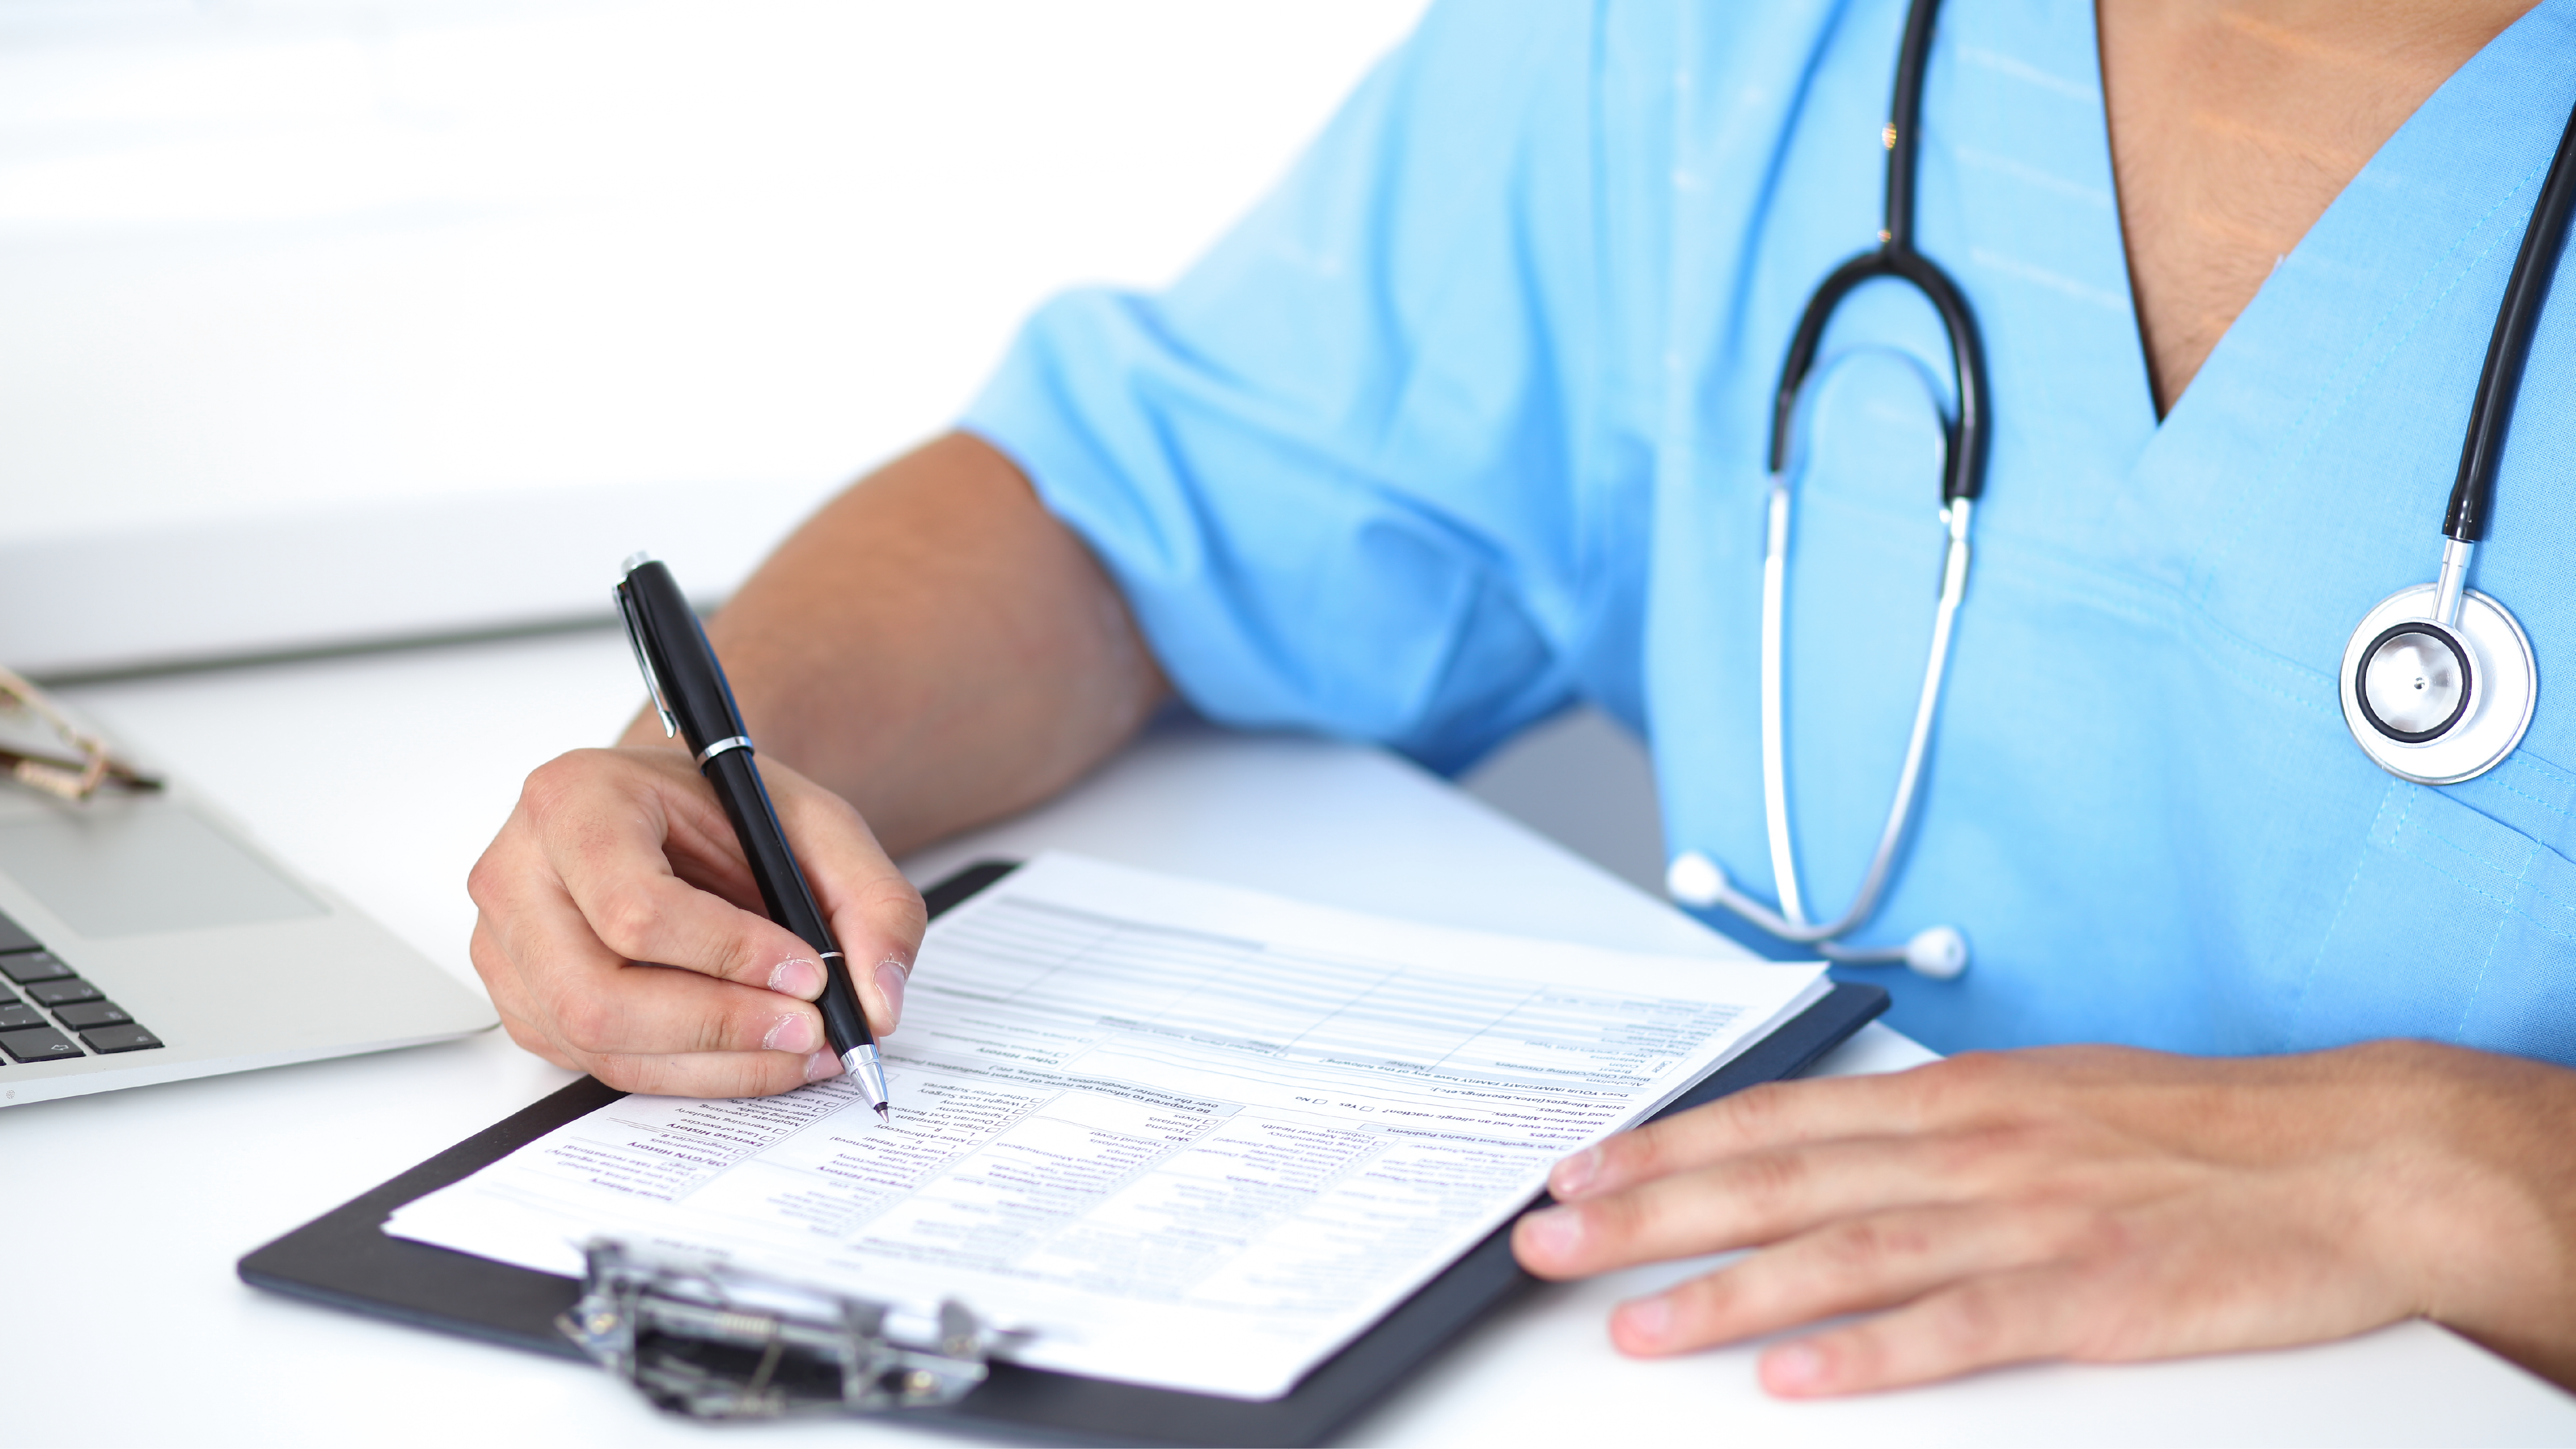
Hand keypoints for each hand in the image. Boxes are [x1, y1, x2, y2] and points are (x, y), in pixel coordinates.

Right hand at [467, 746, 925, 1096]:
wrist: (683, 818)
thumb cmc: (729, 813)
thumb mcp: (819, 827)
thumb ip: (873, 903)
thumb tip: (877, 1003)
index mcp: (572, 800)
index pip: (634, 906)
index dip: (728, 954)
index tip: (807, 974)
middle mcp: (517, 874)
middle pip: (597, 996)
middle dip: (719, 1027)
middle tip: (810, 1031)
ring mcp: (509, 947)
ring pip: (599, 1044)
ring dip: (714, 1063)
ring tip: (799, 1047)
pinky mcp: (527, 1004)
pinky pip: (603, 1065)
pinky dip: (691, 1072)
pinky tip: (753, 1052)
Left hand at [1511, 1041, 2575, 1394]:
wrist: (2350, 1155)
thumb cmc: (2193, 1128)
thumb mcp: (2042, 1097)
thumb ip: (1932, 1126)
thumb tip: (1827, 1146)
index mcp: (1958, 1099)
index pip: (1776, 1118)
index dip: (1666, 1145)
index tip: (1579, 1168)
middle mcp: (1972, 1149)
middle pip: (1778, 1181)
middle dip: (1651, 1214)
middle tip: (1550, 1238)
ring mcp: (2026, 1221)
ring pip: (1845, 1254)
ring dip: (1727, 1291)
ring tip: (1635, 1322)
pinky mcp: (2091, 1294)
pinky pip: (1960, 1329)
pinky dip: (1871, 1354)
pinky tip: (1797, 1377)